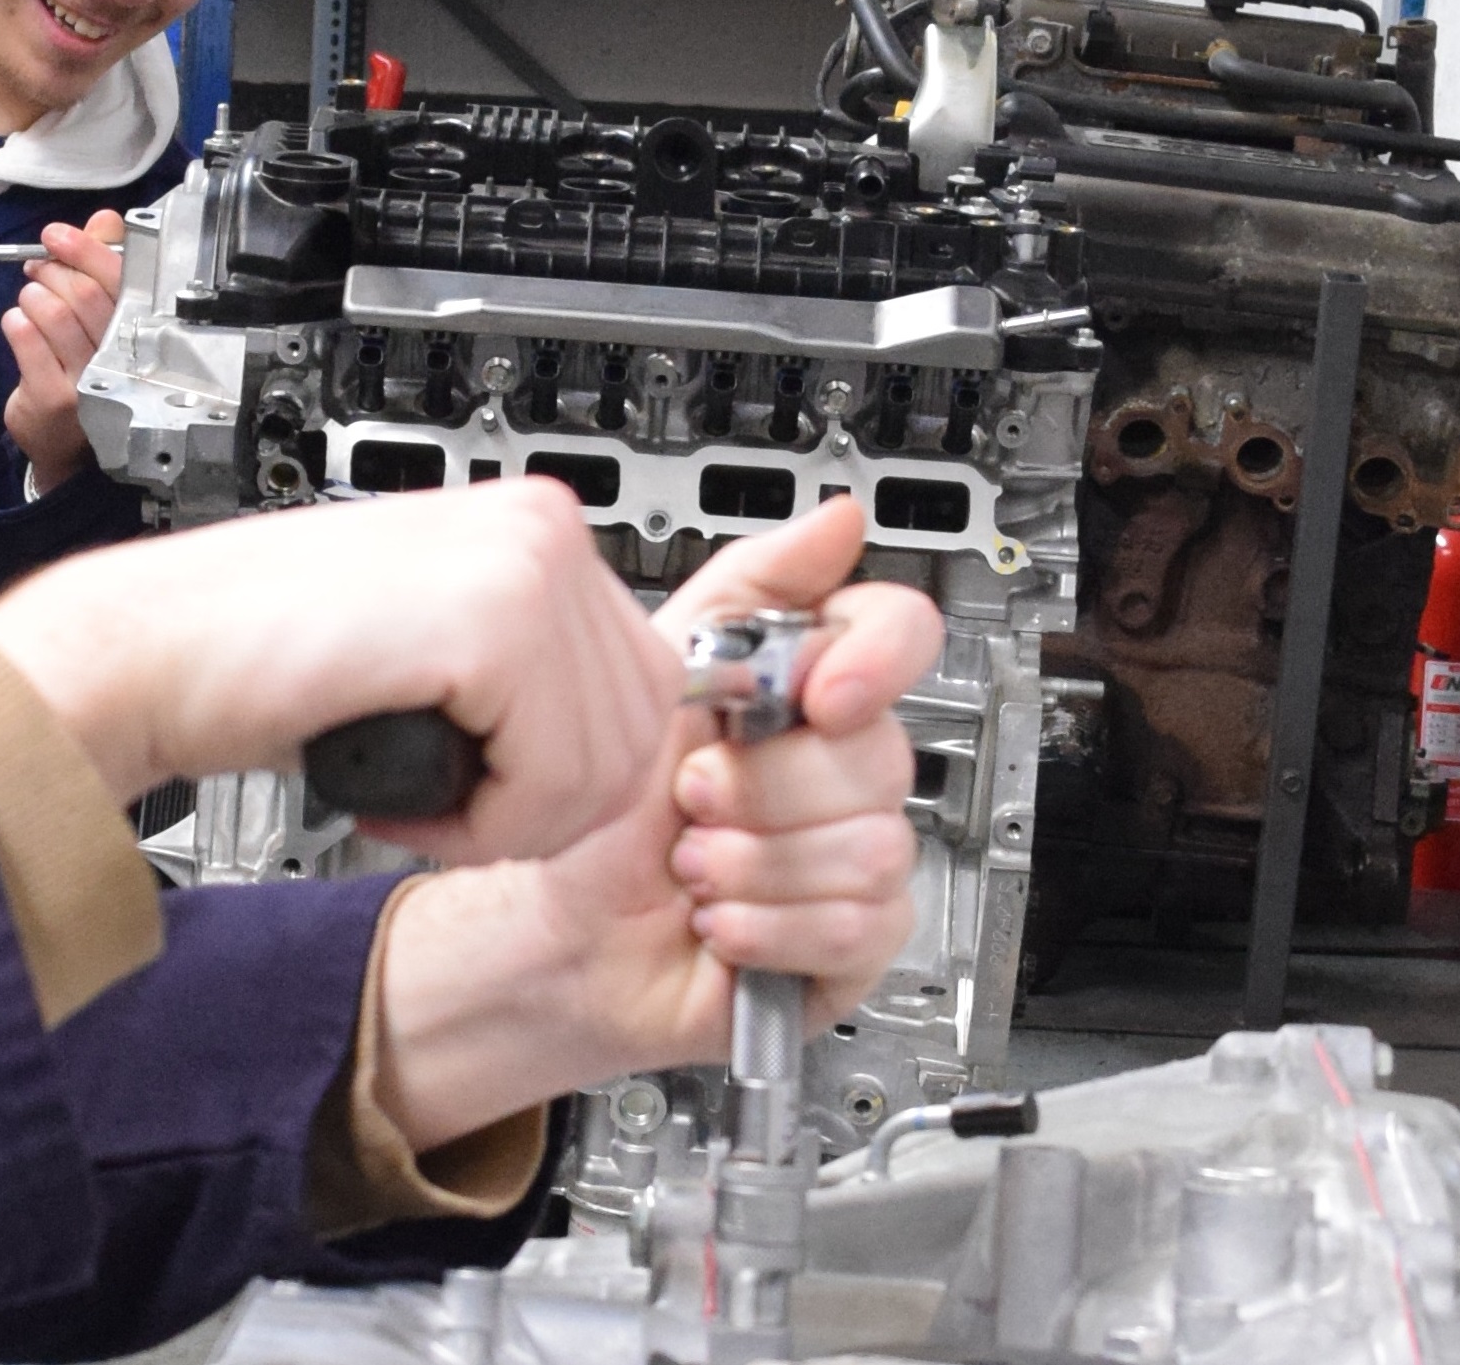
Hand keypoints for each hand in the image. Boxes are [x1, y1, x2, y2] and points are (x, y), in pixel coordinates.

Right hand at [0, 478, 691, 859]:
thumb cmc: (261, 656)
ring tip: (414, 802)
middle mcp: (541, 526)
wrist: (151, 654)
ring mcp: (521, 564)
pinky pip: (549, 781)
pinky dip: (478, 828)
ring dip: (508, 823)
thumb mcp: (431, 640)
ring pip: (603, 764)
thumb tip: (614, 735)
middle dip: (547, 804)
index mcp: (533, 523)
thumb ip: (525, 663)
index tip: (487, 788)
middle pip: (641, 728)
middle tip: (444, 808)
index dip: (571, 770)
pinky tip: (396, 800)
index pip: (648, 681)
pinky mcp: (489, 622)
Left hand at [2, 209, 127, 492]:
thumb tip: (104, 220)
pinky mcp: (53, 398)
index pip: (119, 278)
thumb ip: (102, 263)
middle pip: (85, 293)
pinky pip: (26, 340)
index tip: (57, 235)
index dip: (84, 248)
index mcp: (140, 331)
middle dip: (52, 271)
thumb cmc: (84, 368)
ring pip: (54, 314)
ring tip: (30, 300)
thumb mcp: (98, 315)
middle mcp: (121, 358)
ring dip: (33, 296)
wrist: (65, 443)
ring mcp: (87, 381)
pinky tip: (18, 325)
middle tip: (38, 271)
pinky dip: (16, 322)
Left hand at [367, 498, 936, 1148]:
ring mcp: (851, 855)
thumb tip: (838, 519)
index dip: (873, 661)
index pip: (902, 636)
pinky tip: (721, 916)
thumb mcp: (654, 671)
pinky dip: (766, 923)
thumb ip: (752, 586)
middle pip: (877, 754)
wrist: (558, 922)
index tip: (815, 694)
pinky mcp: (850, 939)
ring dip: (750, 861)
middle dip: (761, 785)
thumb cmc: (601, 808)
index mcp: (805, 692)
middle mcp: (838, 770)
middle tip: (695, 795)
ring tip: (694, 862)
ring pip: (868, 846)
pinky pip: (855, 925)